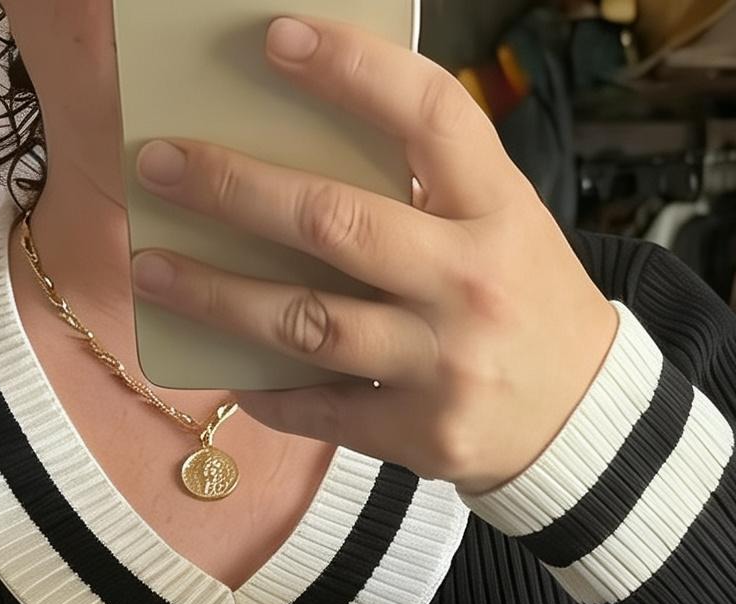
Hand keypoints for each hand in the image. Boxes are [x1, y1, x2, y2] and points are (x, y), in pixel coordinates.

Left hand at [127, 14, 619, 495]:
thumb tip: (300, 140)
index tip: (275, 39)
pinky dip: (265, 390)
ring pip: (307, 322)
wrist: (582, 421)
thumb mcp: (502, 220)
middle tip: (160, 164)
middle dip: (234, 188)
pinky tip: (221, 367)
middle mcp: (470, 282)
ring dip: (216, 295)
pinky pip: (321, 409)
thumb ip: (427, 183)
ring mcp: (444, 363)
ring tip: (153, 269)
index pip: (427, 115)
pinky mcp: (420, 433)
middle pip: (334, 222)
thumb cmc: (522, 301)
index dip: (351, 69)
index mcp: (497, 208)